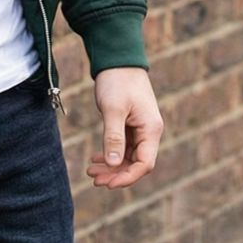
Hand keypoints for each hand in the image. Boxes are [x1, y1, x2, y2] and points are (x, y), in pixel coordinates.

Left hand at [86, 67, 162, 189]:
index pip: (144, 164)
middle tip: (94, 179)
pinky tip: (96, 159)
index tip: (108, 184)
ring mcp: (141, 128)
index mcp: (151, 129)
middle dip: (116, 173)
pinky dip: (111, 153)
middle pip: (136, 163)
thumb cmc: (117, 81)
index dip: (127, 177)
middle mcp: (149, 132)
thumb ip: (114, 137)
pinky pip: (123, 146)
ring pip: (128, 156)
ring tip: (91, 171)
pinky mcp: (131, 124)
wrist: (117, 59)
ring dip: (111, 165)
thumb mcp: (113, 108)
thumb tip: (114, 165)